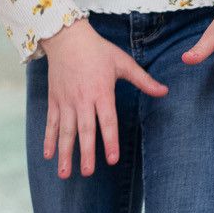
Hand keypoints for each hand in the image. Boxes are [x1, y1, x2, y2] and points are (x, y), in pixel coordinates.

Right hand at [41, 18, 166, 178]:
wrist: (67, 38)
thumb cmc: (98, 50)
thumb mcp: (123, 62)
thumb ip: (143, 80)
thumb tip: (165, 91)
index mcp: (101, 91)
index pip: (107, 121)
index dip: (110, 141)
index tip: (112, 159)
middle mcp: (82, 99)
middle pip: (85, 130)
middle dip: (86, 153)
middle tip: (88, 172)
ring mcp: (66, 101)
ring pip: (65, 131)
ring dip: (65, 152)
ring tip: (65, 174)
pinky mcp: (54, 100)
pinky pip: (51, 123)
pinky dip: (48, 139)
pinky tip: (48, 156)